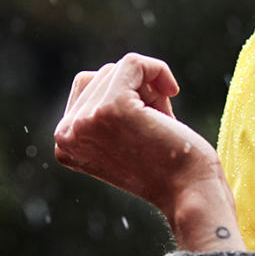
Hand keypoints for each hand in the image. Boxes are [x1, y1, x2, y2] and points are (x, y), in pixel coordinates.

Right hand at [54, 53, 244, 250]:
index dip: (124, 99)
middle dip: (136, 93)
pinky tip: (172, 90)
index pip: (86, 89)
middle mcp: (66, 134)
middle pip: (100, 76)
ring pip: (117, 69)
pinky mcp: (112, 108)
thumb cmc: (168, 164)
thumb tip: (113, 69)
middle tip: (156, 128)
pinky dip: (158, 70)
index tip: (144, 130)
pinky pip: (134, 63)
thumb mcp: (124, 135)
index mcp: (64, 143)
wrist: (190, 192)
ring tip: (160, 124)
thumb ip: (106, 107)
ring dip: (148, 89)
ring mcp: (85, 121)